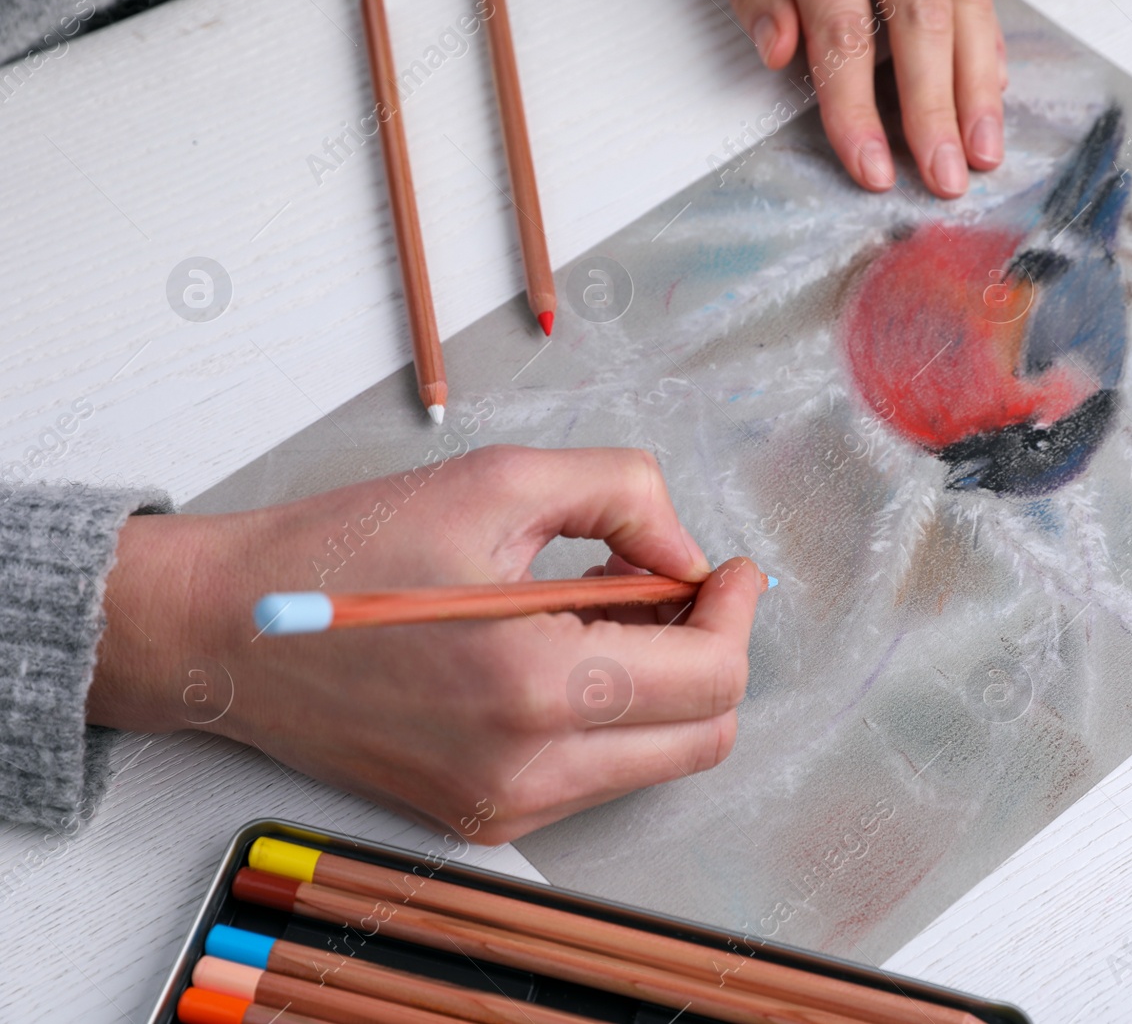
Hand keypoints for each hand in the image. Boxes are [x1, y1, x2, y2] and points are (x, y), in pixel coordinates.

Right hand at [89, 445, 766, 844]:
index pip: (709, 680)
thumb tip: (689, 552)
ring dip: (665, 677)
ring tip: (610, 600)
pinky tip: (572, 642)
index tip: (729, 567)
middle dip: (714, 648)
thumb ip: (624, 496)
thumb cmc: (350, 550)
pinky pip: (597, 770)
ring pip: (657, 756)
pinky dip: (613, 708)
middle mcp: (527, 769)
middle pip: (704, 734)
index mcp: (534, 687)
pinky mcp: (483, 815)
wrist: (230, 633)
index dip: (737, 613)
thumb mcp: (499, 481)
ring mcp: (505, 805)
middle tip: (678, 581)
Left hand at [707, 0, 1005, 197]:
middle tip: (946, 177)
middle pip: (920, 20)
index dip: (857, 105)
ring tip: (984, 147)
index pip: (844, 27)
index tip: (871, 166)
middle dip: (936, 108)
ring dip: (978, 82)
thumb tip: (782, 50)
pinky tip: (991, 83)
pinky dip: (985, 37)